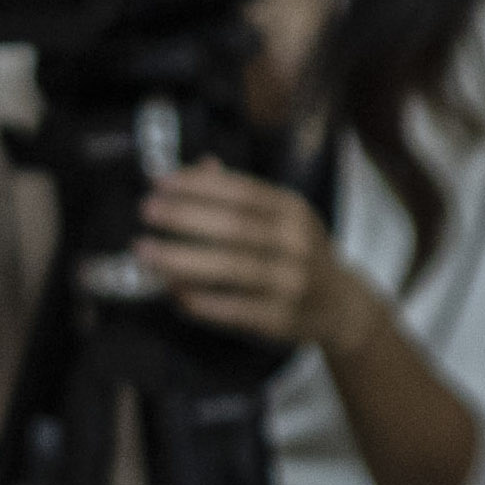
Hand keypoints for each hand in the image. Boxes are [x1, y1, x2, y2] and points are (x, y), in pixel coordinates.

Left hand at [133, 161, 381, 352]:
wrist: (340, 306)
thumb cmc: (296, 254)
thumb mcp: (281, 218)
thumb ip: (241, 195)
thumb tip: (200, 165)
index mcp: (293, 211)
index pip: (243, 191)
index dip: (199, 186)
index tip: (160, 182)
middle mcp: (296, 243)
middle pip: (234, 226)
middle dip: (186, 216)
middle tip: (146, 210)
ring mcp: (291, 282)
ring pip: (231, 268)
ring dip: (182, 259)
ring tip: (144, 251)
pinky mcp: (280, 318)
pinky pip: (234, 309)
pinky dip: (201, 300)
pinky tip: (172, 292)